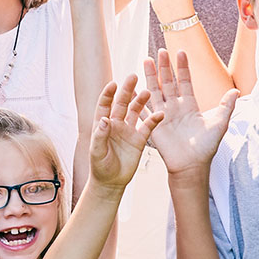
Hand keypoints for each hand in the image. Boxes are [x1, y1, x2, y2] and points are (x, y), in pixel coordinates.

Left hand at [89, 75, 158, 190]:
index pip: (104, 105)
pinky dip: (154, 119)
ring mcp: (129, 130)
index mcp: (103, 124)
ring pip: (136, 111)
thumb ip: (100, 136)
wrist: (111, 182)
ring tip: (149, 91)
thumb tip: (104, 120)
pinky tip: (161, 113)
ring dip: (142, 101)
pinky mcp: (140, 139)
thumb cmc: (99, 167)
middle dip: (127, 90)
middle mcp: (116, 123)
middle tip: (133, 76)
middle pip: (122, 102)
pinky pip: (148, 127)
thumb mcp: (97, 152)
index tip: (113, 84)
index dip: (108, 94)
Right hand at [145, 49, 237, 175]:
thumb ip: (226, 106)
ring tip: (146, 60)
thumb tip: (237, 91)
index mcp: (190, 105)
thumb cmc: (206, 146)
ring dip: (150, 76)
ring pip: (155, 90)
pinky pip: (145, 108)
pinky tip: (133, 86)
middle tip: (160, 50)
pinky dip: (138, 97)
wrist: (192, 165)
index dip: (183, 67)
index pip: (185, 81)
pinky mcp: (154, 123)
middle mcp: (175, 107)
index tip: (181, 52)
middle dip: (165, 66)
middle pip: (168, 82)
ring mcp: (163, 114)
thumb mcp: (219, 123)